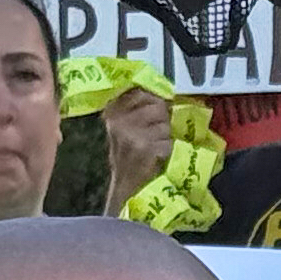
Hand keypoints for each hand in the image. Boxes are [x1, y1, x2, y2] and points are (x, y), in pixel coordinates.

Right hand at [101, 84, 177, 209]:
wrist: (125, 188)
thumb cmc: (127, 157)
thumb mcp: (123, 128)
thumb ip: (135, 109)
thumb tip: (161, 94)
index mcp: (112, 112)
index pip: (141, 92)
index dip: (155, 100)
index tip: (157, 110)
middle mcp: (119, 121)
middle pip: (158, 106)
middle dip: (163, 119)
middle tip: (157, 133)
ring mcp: (132, 135)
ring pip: (166, 125)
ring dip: (166, 136)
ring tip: (155, 146)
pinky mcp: (146, 148)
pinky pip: (168, 141)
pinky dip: (168, 149)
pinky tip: (158, 156)